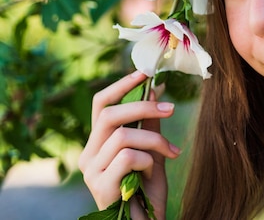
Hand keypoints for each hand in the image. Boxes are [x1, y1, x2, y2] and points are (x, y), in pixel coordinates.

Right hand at [78, 71, 180, 219]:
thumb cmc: (147, 191)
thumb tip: (155, 90)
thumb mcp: (153, 152)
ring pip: (123, 135)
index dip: (121, 86)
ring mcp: (91, 171)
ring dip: (154, 140)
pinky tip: (152, 173)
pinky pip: (128, 157)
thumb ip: (150, 125)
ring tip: (171, 151)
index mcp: (98, 144)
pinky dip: (148, 161)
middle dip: (143, 106)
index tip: (145, 73)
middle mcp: (89, 155)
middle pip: (109, 115)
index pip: (101, 105)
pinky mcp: (100, 186)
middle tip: (171, 107)